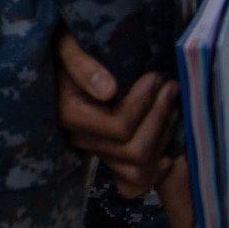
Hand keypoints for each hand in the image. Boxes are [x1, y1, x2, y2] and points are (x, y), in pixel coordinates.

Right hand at [55, 30, 177, 195]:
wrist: (56, 57)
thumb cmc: (63, 47)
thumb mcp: (67, 45)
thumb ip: (81, 64)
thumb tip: (107, 90)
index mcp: (69, 115)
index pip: (119, 127)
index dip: (145, 104)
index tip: (156, 77)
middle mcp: (80, 139)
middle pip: (134, 150)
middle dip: (159, 118)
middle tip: (171, 87)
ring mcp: (94, 150)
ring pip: (138, 169)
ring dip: (162, 139)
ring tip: (171, 107)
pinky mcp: (107, 154)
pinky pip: (133, 182)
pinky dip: (155, 170)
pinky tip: (168, 149)